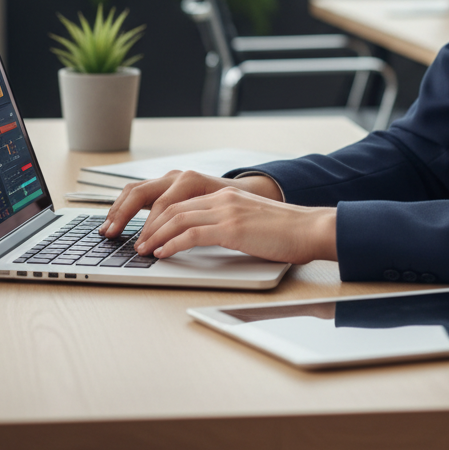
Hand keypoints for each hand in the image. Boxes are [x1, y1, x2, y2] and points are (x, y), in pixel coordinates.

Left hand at [135, 186, 336, 264]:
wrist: (310, 229)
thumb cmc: (286, 232)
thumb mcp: (251, 222)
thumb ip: (228, 225)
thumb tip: (204, 240)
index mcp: (227, 196)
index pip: (182, 203)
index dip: (159, 218)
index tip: (147, 233)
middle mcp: (223, 199)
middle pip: (173, 208)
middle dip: (149, 226)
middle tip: (137, 243)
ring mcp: (227, 211)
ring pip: (177, 219)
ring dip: (155, 236)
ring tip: (144, 250)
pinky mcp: (232, 228)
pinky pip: (192, 234)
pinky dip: (172, 244)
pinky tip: (163, 254)